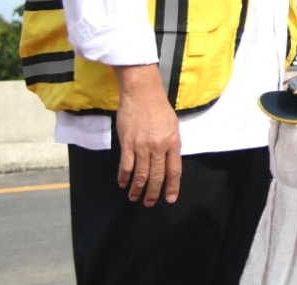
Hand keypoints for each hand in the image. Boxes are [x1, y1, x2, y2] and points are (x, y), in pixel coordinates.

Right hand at [113, 65, 181, 206]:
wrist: (142, 94)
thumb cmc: (159, 107)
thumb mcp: (173, 125)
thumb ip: (172, 143)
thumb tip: (170, 158)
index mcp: (172, 142)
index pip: (174, 169)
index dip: (172, 186)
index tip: (170, 198)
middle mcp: (158, 147)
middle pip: (156, 175)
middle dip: (153, 192)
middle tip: (149, 203)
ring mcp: (142, 146)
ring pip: (140, 174)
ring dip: (137, 188)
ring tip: (134, 197)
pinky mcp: (127, 143)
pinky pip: (126, 165)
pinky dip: (123, 177)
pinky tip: (122, 183)